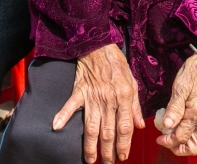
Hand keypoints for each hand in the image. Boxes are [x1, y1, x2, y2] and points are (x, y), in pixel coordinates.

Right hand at [53, 43, 143, 163]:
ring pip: (92, 126)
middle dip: (108, 151)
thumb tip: (139, 126)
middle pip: (108, 131)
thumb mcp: (133, 82)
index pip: (124, 127)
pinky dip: (63, 116)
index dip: (124, 144)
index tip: (123, 156)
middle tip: (108, 163)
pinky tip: (57, 127)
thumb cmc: (117, 64)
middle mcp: (109, 99)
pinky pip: (70, 105)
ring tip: (91, 160)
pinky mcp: (80, 91)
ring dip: (91, 145)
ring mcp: (93, 96)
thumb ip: (136, 106)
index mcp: (124, 97)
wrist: (100, 45)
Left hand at [156, 42, 196, 155]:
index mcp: (196, 114)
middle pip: (192, 147)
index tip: (159, 137)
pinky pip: (195, 132)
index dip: (168, 141)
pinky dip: (185, 134)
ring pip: (195, 141)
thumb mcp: (180, 88)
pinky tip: (175, 124)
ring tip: (168, 132)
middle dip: (177, 147)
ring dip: (181, 142)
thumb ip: (174, 109)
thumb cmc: (192, 73)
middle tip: (164, 139)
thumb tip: (167, 126)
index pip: (181, 137)